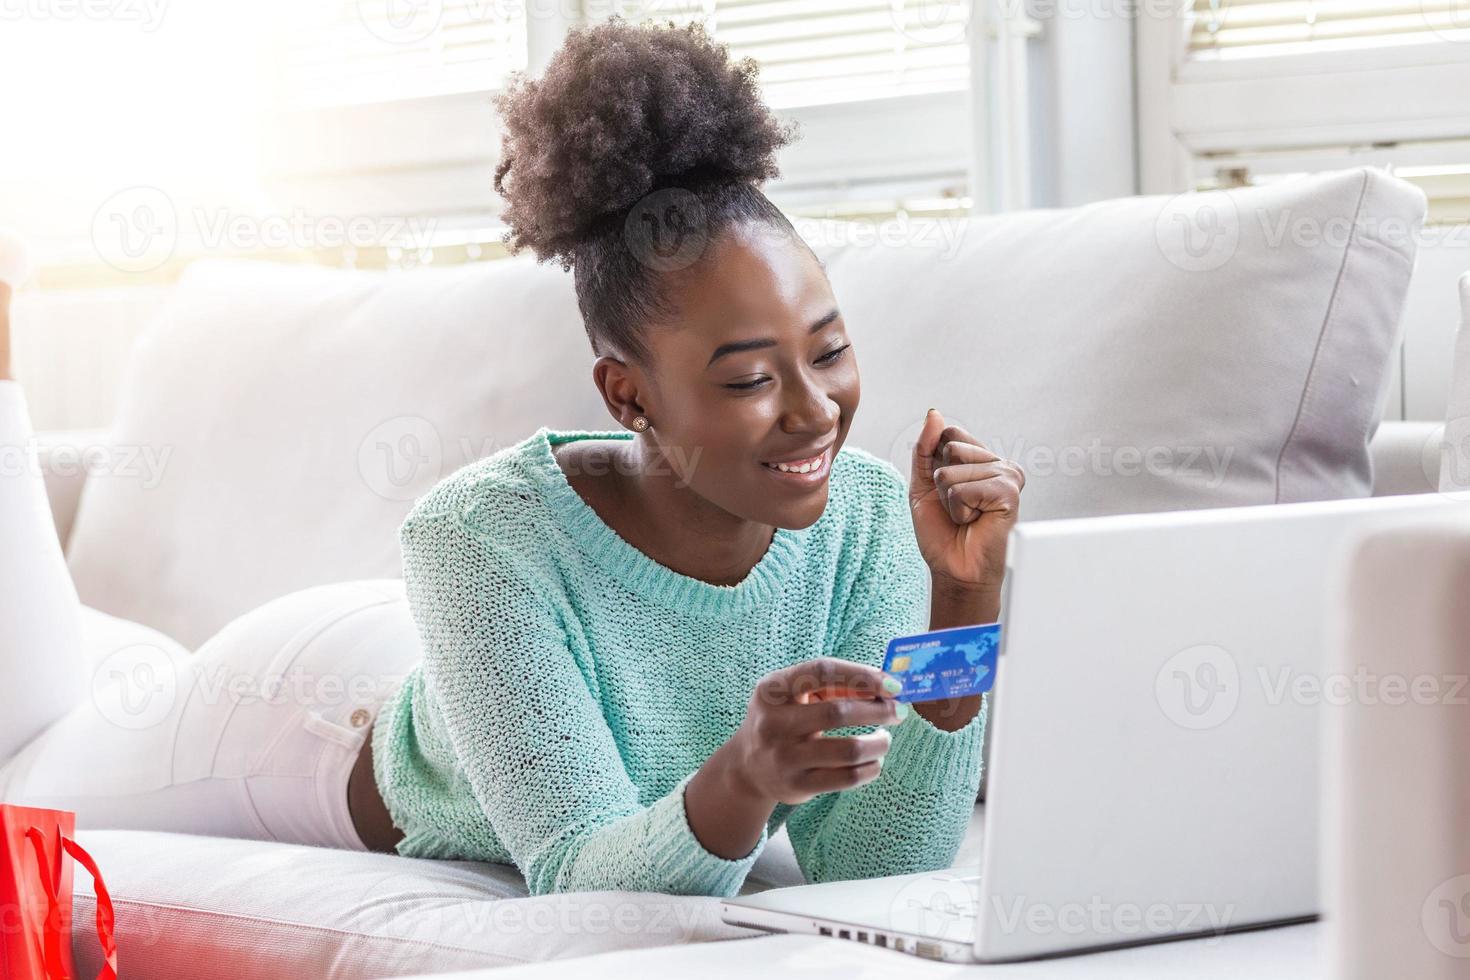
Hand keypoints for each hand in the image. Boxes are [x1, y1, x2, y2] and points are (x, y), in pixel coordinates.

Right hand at [723, 657, 906, 805]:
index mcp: (773, 689)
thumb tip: (886, 687)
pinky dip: (871, 768)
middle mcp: (774, 722)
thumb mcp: (795, 694)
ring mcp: (785, 757)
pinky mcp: (798, 786)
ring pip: (849, 749)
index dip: (861, 674)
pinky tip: (874, 761)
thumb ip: (835, 686)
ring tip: (884, 739)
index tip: (892, 684)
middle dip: (878, 711)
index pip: (821, 671)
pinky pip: (847, 777)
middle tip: (898, 711)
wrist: (747, 766)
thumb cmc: (784, 719)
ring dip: (879, 743)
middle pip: (838, 712)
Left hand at [909, 408, 1024, 595]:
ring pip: (951, 471)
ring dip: (949, 501)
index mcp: (980, 458)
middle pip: (950, 448)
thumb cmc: (943, 532)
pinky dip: (959, 510)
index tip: (945, 491)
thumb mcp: (923, 485)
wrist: (955, 569)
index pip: (949, 433)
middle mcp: (997, 463)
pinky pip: (962, 489)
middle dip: (941, 483)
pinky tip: (976, 521)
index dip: (935, 464)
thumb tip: (934, 414)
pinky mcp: (1009, 492)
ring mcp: (1007, 475)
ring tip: (967, 517)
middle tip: (957, 508)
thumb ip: (925, 448)